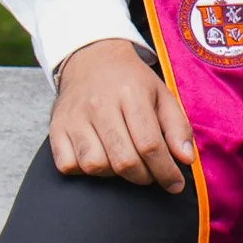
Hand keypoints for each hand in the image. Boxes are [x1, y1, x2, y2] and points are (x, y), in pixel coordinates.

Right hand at [50, 38, 196, 189]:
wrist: (91, 58)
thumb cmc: (130, 81)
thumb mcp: (161, 94)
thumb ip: (178, 127)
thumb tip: (186, 159)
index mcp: (130, 93)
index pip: (150, 144)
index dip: (166, 171)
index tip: (175, 184)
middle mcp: (99, 105)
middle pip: (124, 160)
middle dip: (144, 177)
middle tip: (151, 174)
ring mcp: (74, 117)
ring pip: (95, 166)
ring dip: (114, 174)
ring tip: (123, 162)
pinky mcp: (56, 128)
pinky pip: (68, 165)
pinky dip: (84, 170)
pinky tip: (99, 157)